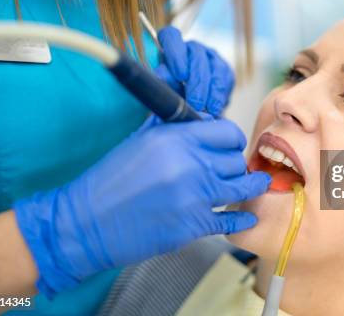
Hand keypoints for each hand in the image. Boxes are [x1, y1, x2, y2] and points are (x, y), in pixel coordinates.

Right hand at [12, 119, 269, 296]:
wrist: (87, 224)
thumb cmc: (108, 181)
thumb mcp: (139, 140)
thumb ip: (172, 128)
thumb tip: (198, 118)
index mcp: (176, 139)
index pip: (227, 131)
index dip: (230, 138)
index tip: (228, 145)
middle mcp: (190, 164)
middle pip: (236, 159)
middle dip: (236, 163)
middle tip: (231, 168)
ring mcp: (195, 196)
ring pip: (242, 187)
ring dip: (249, 186)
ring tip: (256, 184)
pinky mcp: (193, 225)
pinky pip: (231, 220)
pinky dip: (241, 219)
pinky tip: (247, 217)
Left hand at [155, 26, 233, 116]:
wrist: (189, 104)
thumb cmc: (170, 92)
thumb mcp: (163, 86)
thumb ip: (163, 80)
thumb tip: (163, 77)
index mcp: (171, 44)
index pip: (171, 37)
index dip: (176, 54)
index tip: (180, 75)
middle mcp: (192, 47)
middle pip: (197, 56)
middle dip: (197, 82)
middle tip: (194, 102)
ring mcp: (210, 56)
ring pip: (214, 68)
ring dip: (210, 91)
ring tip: (206, 110)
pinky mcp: (224, 69)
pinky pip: (226, 79)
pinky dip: (220, 96)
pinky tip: (215, 109)